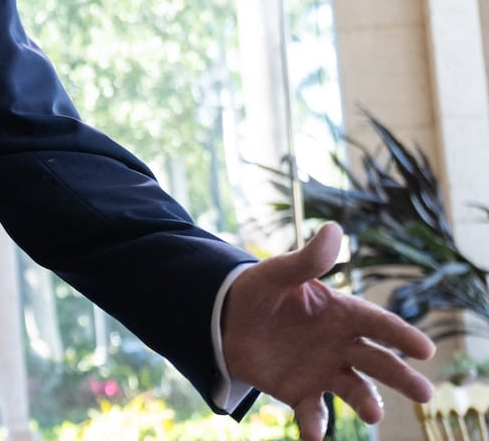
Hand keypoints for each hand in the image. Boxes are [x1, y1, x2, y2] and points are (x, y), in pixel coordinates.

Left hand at [221, 222, 434, 439]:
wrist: (224, 319)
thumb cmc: (257, 291)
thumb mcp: (277, 273)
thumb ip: (307, 259)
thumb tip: (334, 229)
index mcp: (341, 313)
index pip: (377, 323)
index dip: (401, 335)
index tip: (425, 349)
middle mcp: (340, 345)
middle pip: (378, 362)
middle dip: (401, 377)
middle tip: (425, 393)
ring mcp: (323, 370)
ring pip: (353, 389)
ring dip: (365, 402)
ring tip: (372, 414)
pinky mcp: (299, 391)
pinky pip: (312, 411)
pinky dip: (315, 424)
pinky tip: (314, 436)